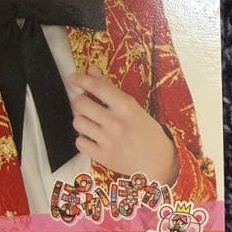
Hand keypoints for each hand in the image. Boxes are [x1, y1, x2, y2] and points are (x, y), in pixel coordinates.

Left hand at [68, 67, 178, 185]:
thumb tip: (91, 70)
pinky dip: (83, 140)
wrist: (159, 161)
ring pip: (77, 122)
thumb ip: (109, 88)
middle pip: (80, 103)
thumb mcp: (132, 107)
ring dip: (82, 121)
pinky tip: (93, 139)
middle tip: (87, 105)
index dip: (81, 79)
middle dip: (80, 102)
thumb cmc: (146, 131)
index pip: (97, 87)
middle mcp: (115, 122)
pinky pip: (79, 142)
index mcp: (125, 106)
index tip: (73, 78)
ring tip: (92, 123)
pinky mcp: (103, 156)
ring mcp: (108, 140)